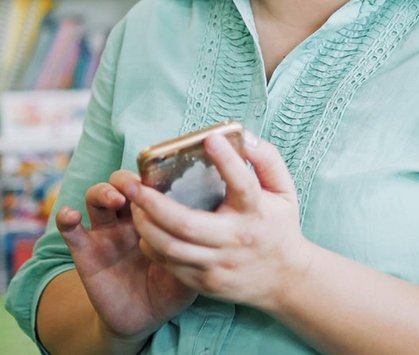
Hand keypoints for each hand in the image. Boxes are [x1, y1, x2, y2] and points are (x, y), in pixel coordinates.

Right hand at [55, 172, 196, 339]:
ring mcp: (105, 233)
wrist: (142, 319)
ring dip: (102, 192)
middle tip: (136, 187)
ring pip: (96, 197)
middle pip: (120, 184)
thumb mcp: (189, 271)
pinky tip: (71, 217)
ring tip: (114, 200)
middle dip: (125, 179)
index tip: (162, 178)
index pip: (150, 185)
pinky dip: (67, 218)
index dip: (152, 177)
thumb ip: (197, 252)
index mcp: (155, 218)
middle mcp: (129, 219)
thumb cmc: (170, 290)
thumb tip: (213, 232)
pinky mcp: (85, 251)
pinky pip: (71, 230)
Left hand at [128, 132, 315, 312]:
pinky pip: (171, 266)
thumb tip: (243, 137)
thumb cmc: (279, 226)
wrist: (286, 280)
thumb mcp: (283, 189)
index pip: (242, 185)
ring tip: (134, 206)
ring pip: (171, 248)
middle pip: (186, 224)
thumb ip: (266, 159)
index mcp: (256, 212)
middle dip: (153, 203)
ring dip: (145, 226)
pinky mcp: (206, 282)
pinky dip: (153, 247)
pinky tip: (146, 231)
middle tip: (131, 184)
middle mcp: (236, 240)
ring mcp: (219, 264)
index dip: (227, 161)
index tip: (210, 138)